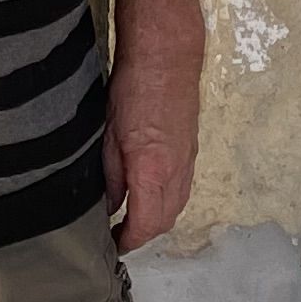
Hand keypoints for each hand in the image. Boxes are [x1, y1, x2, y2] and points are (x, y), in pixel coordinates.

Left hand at [102, 35, 199, 253]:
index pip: (144, 224)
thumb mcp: (109, 136)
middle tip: (120, 235)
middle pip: (164, 222)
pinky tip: (151, 195)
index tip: (114, 244)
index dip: (128, 240)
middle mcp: (175, 171)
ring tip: (133, 219)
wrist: (167, 57)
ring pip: (176, 207)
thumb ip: (111, 177)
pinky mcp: (192, 150)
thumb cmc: (134, 88)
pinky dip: (168, 202)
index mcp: (150, 170)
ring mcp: (187, 161)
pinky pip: (183, 189)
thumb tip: (109, 205)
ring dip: (157, 220)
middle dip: (143, 235)